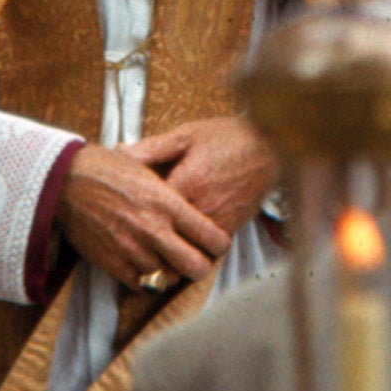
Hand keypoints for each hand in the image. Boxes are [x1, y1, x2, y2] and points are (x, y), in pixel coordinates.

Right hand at [57, 142, 229, 292]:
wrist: (66, 181)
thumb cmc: (110, 169)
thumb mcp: (151, 169)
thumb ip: (174, 192)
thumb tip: (197, 202)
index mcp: (167, 203)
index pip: (209, 235)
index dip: (219, 243)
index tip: (218, 244)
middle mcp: (153, 229)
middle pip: (194, 266)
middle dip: (202, 266)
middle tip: (200, 261)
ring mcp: (132, 249)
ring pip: (167, 276)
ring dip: (170, 270)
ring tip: (169, 259)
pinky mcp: (112, 263)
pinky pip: (140, 283)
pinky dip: (145, 277)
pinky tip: (145, 263)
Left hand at [129, 115, 277, 240]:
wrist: (272, 145)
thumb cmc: (229, 136)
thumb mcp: (187, 135)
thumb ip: (151, 148)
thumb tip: (119, 153)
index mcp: (185, 185)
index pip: (148, 216)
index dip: (131, 220)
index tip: (121, 220)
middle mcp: (201, 209)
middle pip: (165, 243)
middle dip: (147, 246)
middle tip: (134, 241)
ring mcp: (217, 223)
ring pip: (184, 254)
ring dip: (170, 252)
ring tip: (156, 243)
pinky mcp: (230, 229)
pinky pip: (204, 252)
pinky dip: (191, 250)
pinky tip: (183, 239)